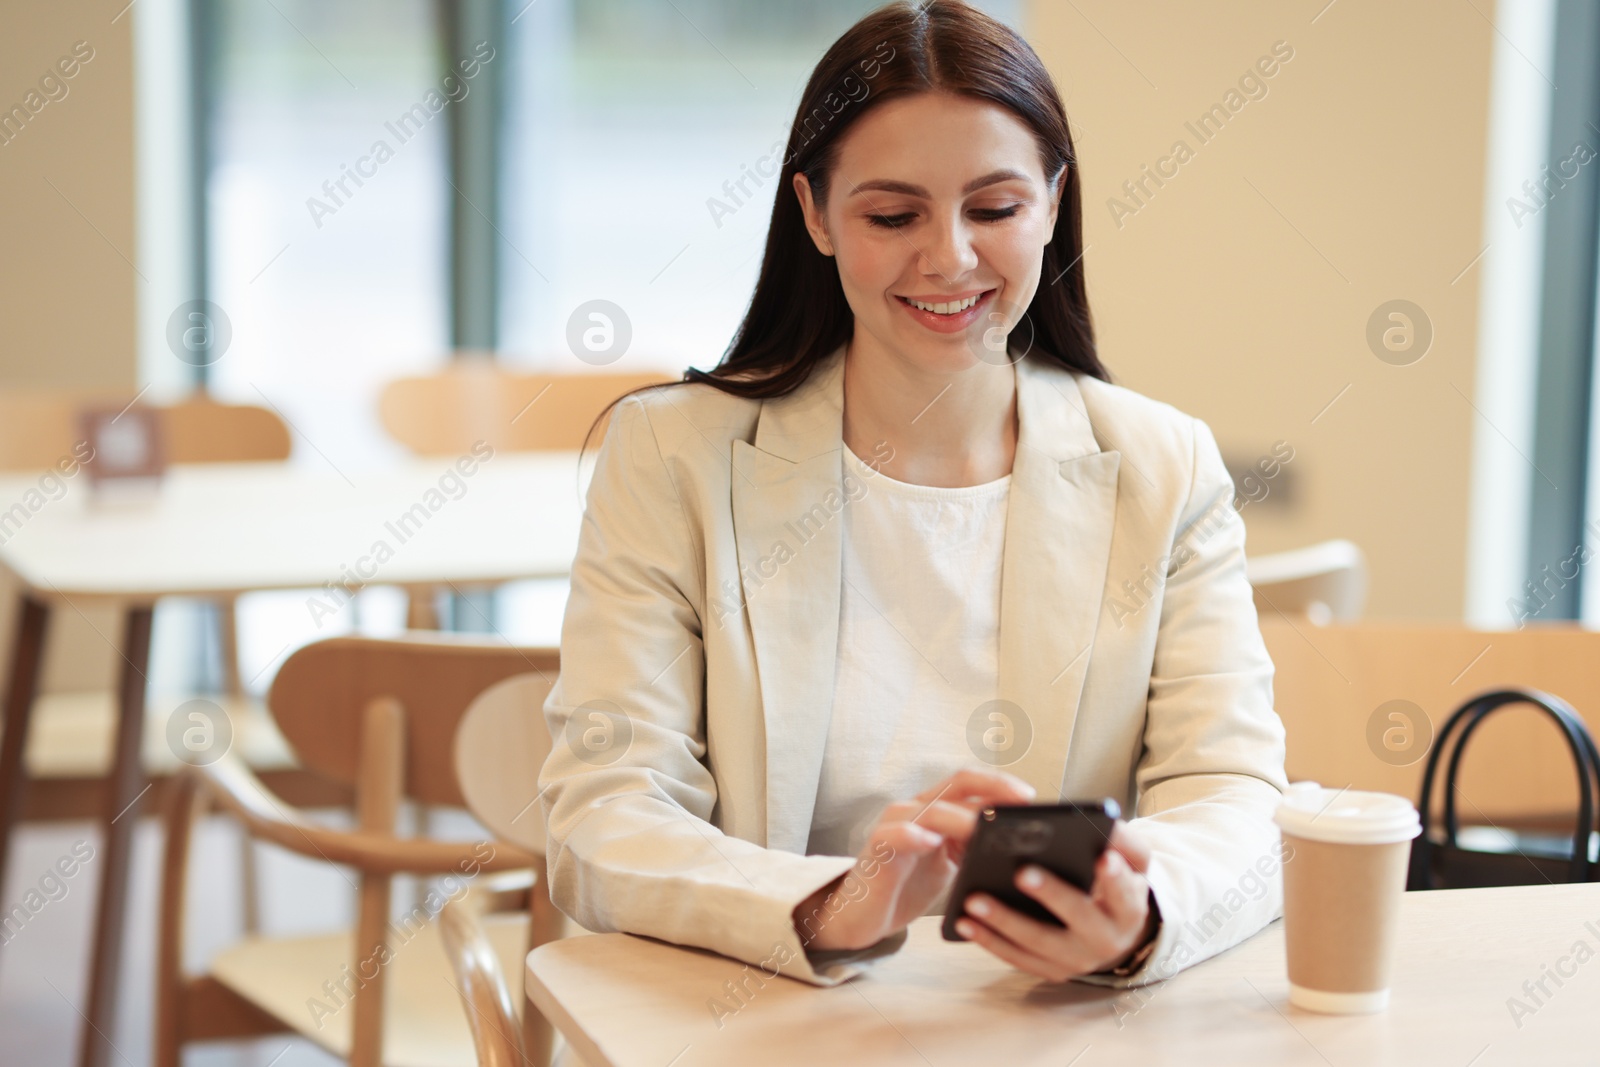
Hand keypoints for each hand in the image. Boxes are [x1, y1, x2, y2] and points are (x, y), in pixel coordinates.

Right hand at [794, 769, 1035, 951]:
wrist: (864, 915)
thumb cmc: (909, 885)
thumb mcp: (953, 865)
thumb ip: (976, 847)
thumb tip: (1022, 847)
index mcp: (937, 809)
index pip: (972, 784)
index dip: (1001, 785)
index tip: (1030, 798)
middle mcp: (917, 809)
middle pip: (957, 783)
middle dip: (993, 788)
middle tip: (1020, 803)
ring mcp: (895, 826)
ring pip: (932, 809)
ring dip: (963, 818)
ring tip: (987, 829)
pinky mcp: (878, 849)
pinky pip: (895, 835)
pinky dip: (913, 835)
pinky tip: (931, 842)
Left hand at [953, 819, 1157, 980]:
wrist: (1114, 932)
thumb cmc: (1115, 884)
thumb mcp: (1131, 863)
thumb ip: (1122, 840)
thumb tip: (1105, 820)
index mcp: (1129, 909)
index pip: (1125, 893)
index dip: (1115, 879)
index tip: (1102, 858)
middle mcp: (1106, 940)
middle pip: (1079, 918)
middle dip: (1052, 894)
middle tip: (1022, 872)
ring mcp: (1077, 960)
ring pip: (1039, 942)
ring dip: (1005, 922)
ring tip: (973, 900)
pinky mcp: (1051, 971)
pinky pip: (1017, 958)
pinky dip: (990, 941)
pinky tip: (964, 921)